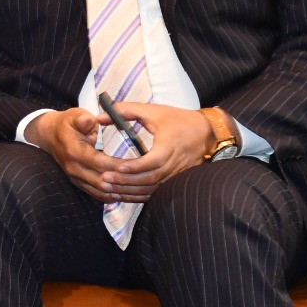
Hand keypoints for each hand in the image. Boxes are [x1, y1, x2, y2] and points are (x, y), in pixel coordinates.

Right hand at [23, 108, 148, 202]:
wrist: (49, 135)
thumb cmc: (66, 123)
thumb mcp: (74, 115)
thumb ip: (84, 119)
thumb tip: (92, 121)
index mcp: (75, 152)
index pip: (101, 163)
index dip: (120, 166)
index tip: (139, 165)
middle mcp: (75, 169)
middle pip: (103, 182)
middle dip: (125, 183)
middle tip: (145, 180)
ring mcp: (76, 179)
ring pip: (102, 193)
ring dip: (122, 193)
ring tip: (141, 191)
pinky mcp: (80, 184)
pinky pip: (99, 196)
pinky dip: (115, 196)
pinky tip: (129, 194)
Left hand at [97, 102, 214, 199]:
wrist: (207, 133)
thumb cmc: (178, 120)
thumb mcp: (152, 111)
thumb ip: (125, 111)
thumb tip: (99, 117)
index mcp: (169, 146)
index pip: (153, 161)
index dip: (136, 166)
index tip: (118, 167)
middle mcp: (173, 164)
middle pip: (149, 178)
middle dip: (126, 181)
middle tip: (104, 180)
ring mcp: (174, 175)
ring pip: (151, 188)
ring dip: (129, 191)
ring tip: (108, 188)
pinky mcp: (173, 181)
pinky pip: (155, 192)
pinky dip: (138, 195)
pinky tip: (122, 194)